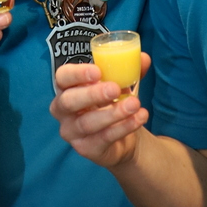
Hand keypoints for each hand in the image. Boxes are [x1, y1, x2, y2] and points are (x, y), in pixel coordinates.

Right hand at [49, 55, 151, 169]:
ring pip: (88, 123)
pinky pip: (103, 138)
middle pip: (69, 101)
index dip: (77, 74)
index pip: (63, 77)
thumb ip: (130, 70)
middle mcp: (62, 110)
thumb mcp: (121, 83)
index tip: (98, 71)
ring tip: (135, 104)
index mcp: (67, 87)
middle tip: (115, 89)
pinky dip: (123, 127)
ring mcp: (72, 131)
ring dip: (113, 113)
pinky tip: (139, 118)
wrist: (124, 135)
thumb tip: (143, 58)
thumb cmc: (113, 102)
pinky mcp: (85, 148)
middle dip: (92, 94)